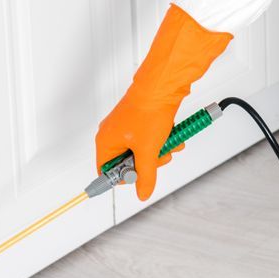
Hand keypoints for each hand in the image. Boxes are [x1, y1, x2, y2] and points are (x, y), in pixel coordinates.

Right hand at [94, 4, 231, 199]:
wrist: (164, 85)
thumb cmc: (148, 110)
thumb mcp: (148, 151)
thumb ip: (145, 176)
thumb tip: (143, 192)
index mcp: (106, 141)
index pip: (107, 172)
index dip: (124, 178)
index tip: (140, 177)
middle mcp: (113, 134)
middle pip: (128, 163)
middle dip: (148, 163)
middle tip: (157, 157)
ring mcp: (128, 127)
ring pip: (142, 152)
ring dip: (159, 152)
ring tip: (168, 144)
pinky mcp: (141, 121)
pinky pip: (150, 140)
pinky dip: (162, 141)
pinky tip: (172, 137)